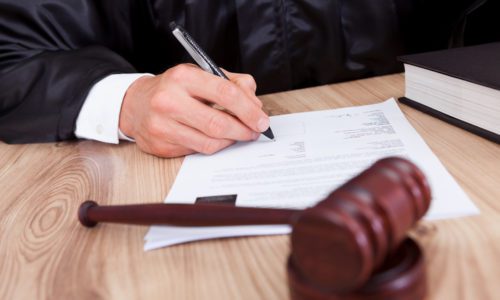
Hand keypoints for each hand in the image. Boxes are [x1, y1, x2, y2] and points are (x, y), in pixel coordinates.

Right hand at [119, 64, 268, 156]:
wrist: (135, 104)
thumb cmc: (174, 88)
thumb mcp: (200, 74)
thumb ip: (232, 83)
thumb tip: (255, 104)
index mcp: (183, 76)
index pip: (225, 93)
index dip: (249, 110)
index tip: (262, 120)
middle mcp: (169, 100)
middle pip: (218, 123)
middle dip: (243, 130)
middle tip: (255, 131)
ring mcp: (161, 125)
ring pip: (209, 142)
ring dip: (230, 141)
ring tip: (238, 135)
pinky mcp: (160, 145)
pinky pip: (197, 151)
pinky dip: (213, 146)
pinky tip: (217, 139)